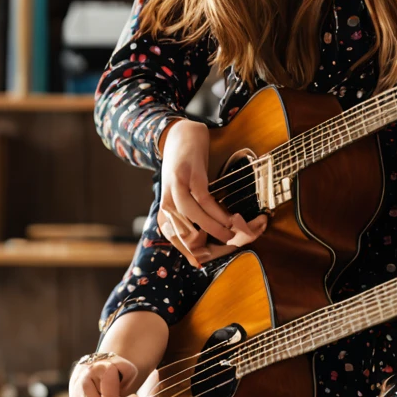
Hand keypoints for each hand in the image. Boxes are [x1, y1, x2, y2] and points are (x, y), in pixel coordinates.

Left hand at [158, 120, 267, 267]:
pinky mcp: (190, 176)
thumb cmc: (184, 168)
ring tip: (231, 236)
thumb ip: (190, 215)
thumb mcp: (181, 195)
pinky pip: (204, 199)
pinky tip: (229, 218)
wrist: (180, 135)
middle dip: (204, 244)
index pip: (175, 239)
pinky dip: (217, 211)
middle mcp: (168, 201)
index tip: (205, 261)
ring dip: (215, 228)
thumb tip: (205, 238)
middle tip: (224, 248)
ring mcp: (178, 187)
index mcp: (165, 210)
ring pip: (195, 216)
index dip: (190, 252)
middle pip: (183, 232)